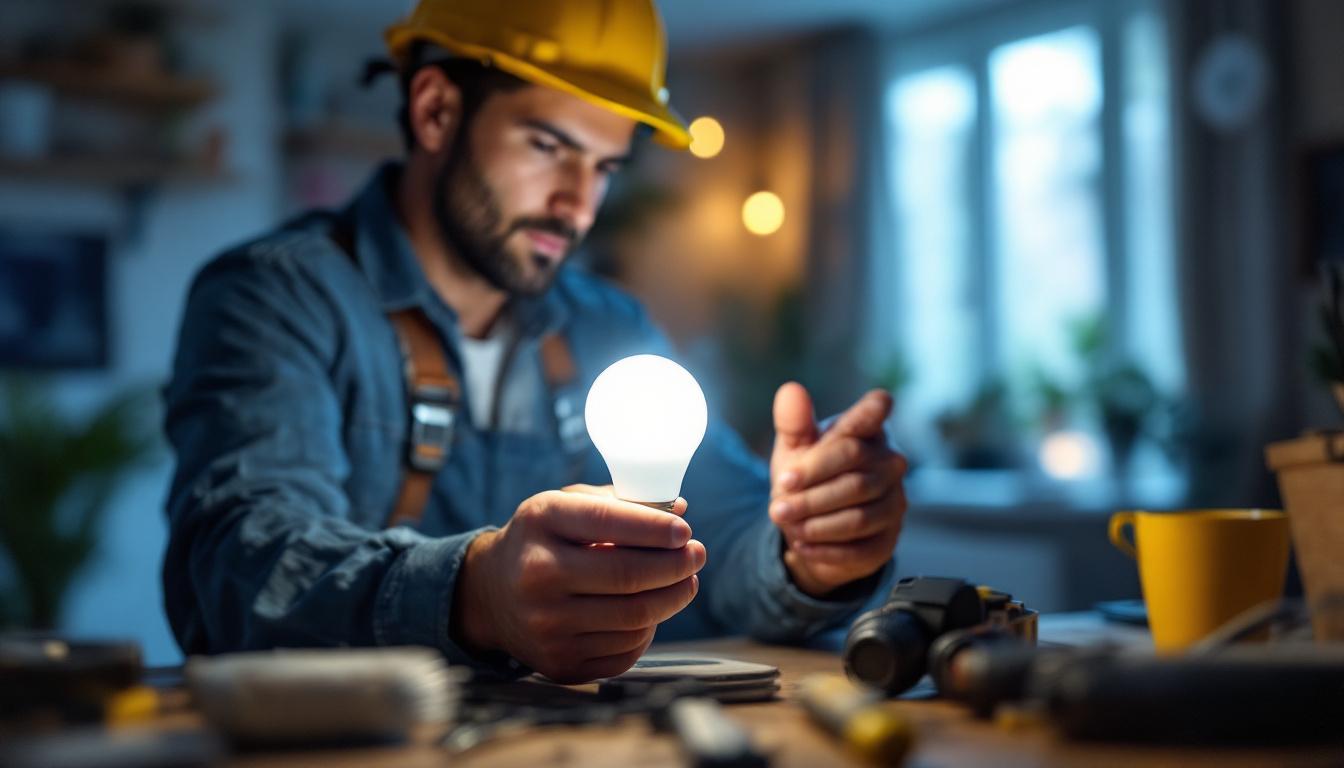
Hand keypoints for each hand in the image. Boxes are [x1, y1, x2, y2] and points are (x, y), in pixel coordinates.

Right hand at [453, 485, 705, 682]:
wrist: (492, 595)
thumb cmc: (543, 540)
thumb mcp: (566, 505)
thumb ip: (621, 503)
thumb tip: (679, 511)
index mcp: (540, 522)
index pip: (608, 522)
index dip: (655, 528)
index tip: (685, 531)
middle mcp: (537, 575)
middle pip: (629, 576)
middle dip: (676, 565)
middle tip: (697, 555)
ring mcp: (546, 626)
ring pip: (636, 618)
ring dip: (672, 598)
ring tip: (684, 581)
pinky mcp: (559, 664)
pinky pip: (625, 651)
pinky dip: (648, 629)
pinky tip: (650, 611)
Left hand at [769, 383, 907, 597]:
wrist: (809, 525)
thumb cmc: (807, 475)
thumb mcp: (794, 447)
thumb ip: (793, 421)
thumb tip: (791, 389)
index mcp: (868, 431)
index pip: (873, 417)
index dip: (864, 417)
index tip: (844, 425)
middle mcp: (890, 465)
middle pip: (855, 477)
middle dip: (811, 494)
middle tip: (776, 504)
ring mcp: (894, 503)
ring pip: (859, 517)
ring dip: (817, 524)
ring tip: (787, 524)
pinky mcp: (887, 540)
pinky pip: (861, 550)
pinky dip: (827, 550)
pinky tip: (802, 546)